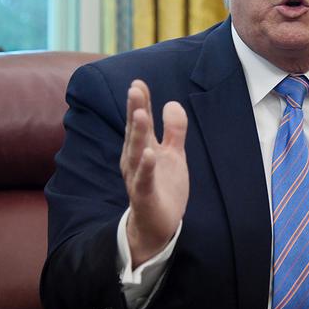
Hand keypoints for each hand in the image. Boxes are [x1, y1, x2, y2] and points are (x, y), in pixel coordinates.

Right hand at [120, 79, 188, 268]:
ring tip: (140, 114)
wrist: (158, 225)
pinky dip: (146, 167)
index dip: (140, 103)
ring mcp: (138, 178)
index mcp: (142, 148)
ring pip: (137, 154)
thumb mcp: (173, 154)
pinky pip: (144, 180)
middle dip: (136, 111)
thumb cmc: (163, 186)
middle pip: (136, 133)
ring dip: (138, 134)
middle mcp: (135, 160)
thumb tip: (172, 103)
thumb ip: (174, 130)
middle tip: (135, 89)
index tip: (139, 83)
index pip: (140, 122)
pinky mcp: (145, 196)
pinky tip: (149, 154)